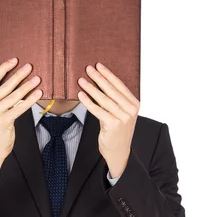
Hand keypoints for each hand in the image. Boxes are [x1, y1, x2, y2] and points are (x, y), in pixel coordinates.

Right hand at [0, 58, 42, 180]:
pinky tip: (37, 94)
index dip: (3, 68)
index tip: (14, 60)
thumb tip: (13, 82)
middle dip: (18, 75)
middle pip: (4, 86)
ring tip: (37, 79)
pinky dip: (29, 100)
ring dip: (27, 86)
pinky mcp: (3, 122)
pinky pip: (19, 108)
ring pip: (13, 96)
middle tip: (29, 67)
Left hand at [77, 63, 139, 177]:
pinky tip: (81, 95)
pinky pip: (98, 110)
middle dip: (98, 78)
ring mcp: (123, 117)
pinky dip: (88, 102)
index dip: (108, 74)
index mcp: (134, 104)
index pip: (119, 85)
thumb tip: (101, 82)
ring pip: (103, 99)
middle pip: (111, 90)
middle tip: (88, 69)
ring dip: (91, 88)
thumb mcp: (121, 113)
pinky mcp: (113, 124)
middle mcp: (130, 110)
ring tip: (81, 80)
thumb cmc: (117, 131)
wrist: (118, 151)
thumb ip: (116, 100)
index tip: (99, 65)